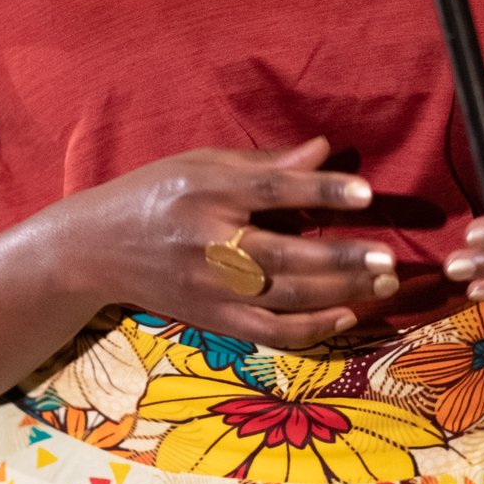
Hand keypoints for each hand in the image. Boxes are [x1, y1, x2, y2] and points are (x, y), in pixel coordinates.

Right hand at [82, 136, 401, 351]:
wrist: (95, 250)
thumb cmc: (155, 194)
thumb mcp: (201, 164)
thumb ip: (264, 164)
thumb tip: (324, 150)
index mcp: (205, 193)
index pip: (269, 191)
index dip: (319, 192)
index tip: (364, 193)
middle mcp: (207, 243)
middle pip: (283, 255)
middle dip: (341, 259)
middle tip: (388, 258)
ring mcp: (210, 289)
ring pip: (284, 298)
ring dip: (340, 294)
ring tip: (383, 282)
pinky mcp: (212, 320)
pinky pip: (270, 332)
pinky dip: (313, 329)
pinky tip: (348, 315)